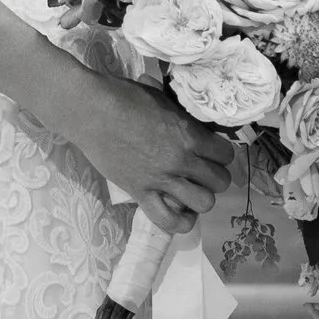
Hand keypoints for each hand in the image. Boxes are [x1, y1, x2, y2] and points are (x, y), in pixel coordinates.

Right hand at [28, 58, 234, 234]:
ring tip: (193, 191)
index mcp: (190, 134)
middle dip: (216, 177)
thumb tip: (192, 116)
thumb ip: (182, 114)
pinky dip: (180, 222)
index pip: (226, 154)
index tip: (215, 153)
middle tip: (204, 172)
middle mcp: (181, 160)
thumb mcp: (164, 99)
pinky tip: (182, 213)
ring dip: (202, 198)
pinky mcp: (141, 193)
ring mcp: (162, 179)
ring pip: (203, 203)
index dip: (223, 155)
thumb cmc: (126, 97)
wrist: (92, 112)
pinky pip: (168, 221)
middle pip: (219, 181)